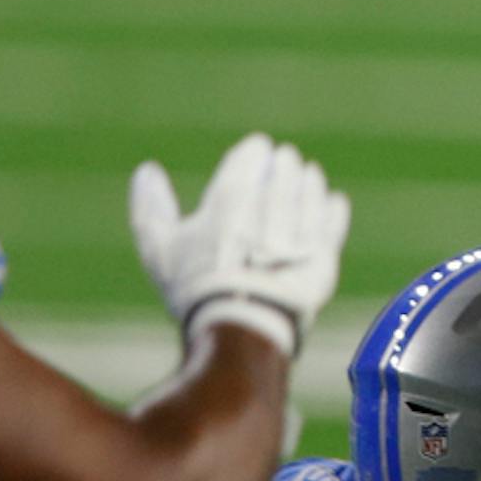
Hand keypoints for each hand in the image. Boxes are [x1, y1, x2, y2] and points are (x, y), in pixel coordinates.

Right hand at [129, 132, 349, 356]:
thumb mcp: (159, 250)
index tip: (258, 150)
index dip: (255, 151)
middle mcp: (268, 207)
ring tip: (309, 176)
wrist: (237, 330)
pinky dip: (333, 210)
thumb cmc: (195, 290)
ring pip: (310, 192)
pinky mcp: (322, 255)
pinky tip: (333, 202)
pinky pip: (332, 223)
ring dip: (309, 181)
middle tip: (286, 160)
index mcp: (229, 198)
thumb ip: (150, 209)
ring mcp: (298, 231)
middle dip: (284, 163)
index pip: (249, 158)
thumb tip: (147, 171)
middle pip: (283, 172)